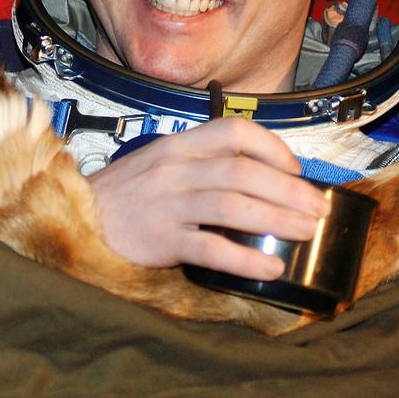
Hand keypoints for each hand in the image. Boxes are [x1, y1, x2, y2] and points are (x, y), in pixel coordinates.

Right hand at [87, 118, 330, 278]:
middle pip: (243, 172)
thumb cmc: (129, 193)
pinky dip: (245, 258)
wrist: (80, 220)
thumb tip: (263, 177)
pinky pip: (211, 249)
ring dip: (277, 219)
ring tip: (306, 232)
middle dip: (289, 191)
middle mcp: (175, 168)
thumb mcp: (163, 162)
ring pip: (233, 206)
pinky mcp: (160, 240)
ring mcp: (167, 204)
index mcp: (180, 144)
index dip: (272, 148)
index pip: (234, 131)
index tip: (295, 169)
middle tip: (318, 209)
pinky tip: (269, 266)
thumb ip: (205, 163)